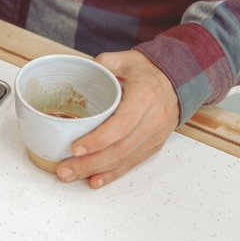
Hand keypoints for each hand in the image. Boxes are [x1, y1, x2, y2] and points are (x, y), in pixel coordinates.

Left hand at [55, 50, 179, 187]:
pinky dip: (111, 174)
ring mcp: (155, 136)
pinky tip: (93, 180)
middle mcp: (153, 119)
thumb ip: (101, 64)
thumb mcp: (124, 59)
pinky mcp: (153, 146)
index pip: (122, 124)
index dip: (98, 140)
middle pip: (120, 148)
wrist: (175, 81)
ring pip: (124, 160)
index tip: (75, 148)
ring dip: (95, 171)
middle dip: (89, 162)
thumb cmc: (146, 71)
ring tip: (69, 175)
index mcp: (145, 96)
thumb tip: (76, 74)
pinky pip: (131, 163)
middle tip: (64, 169)